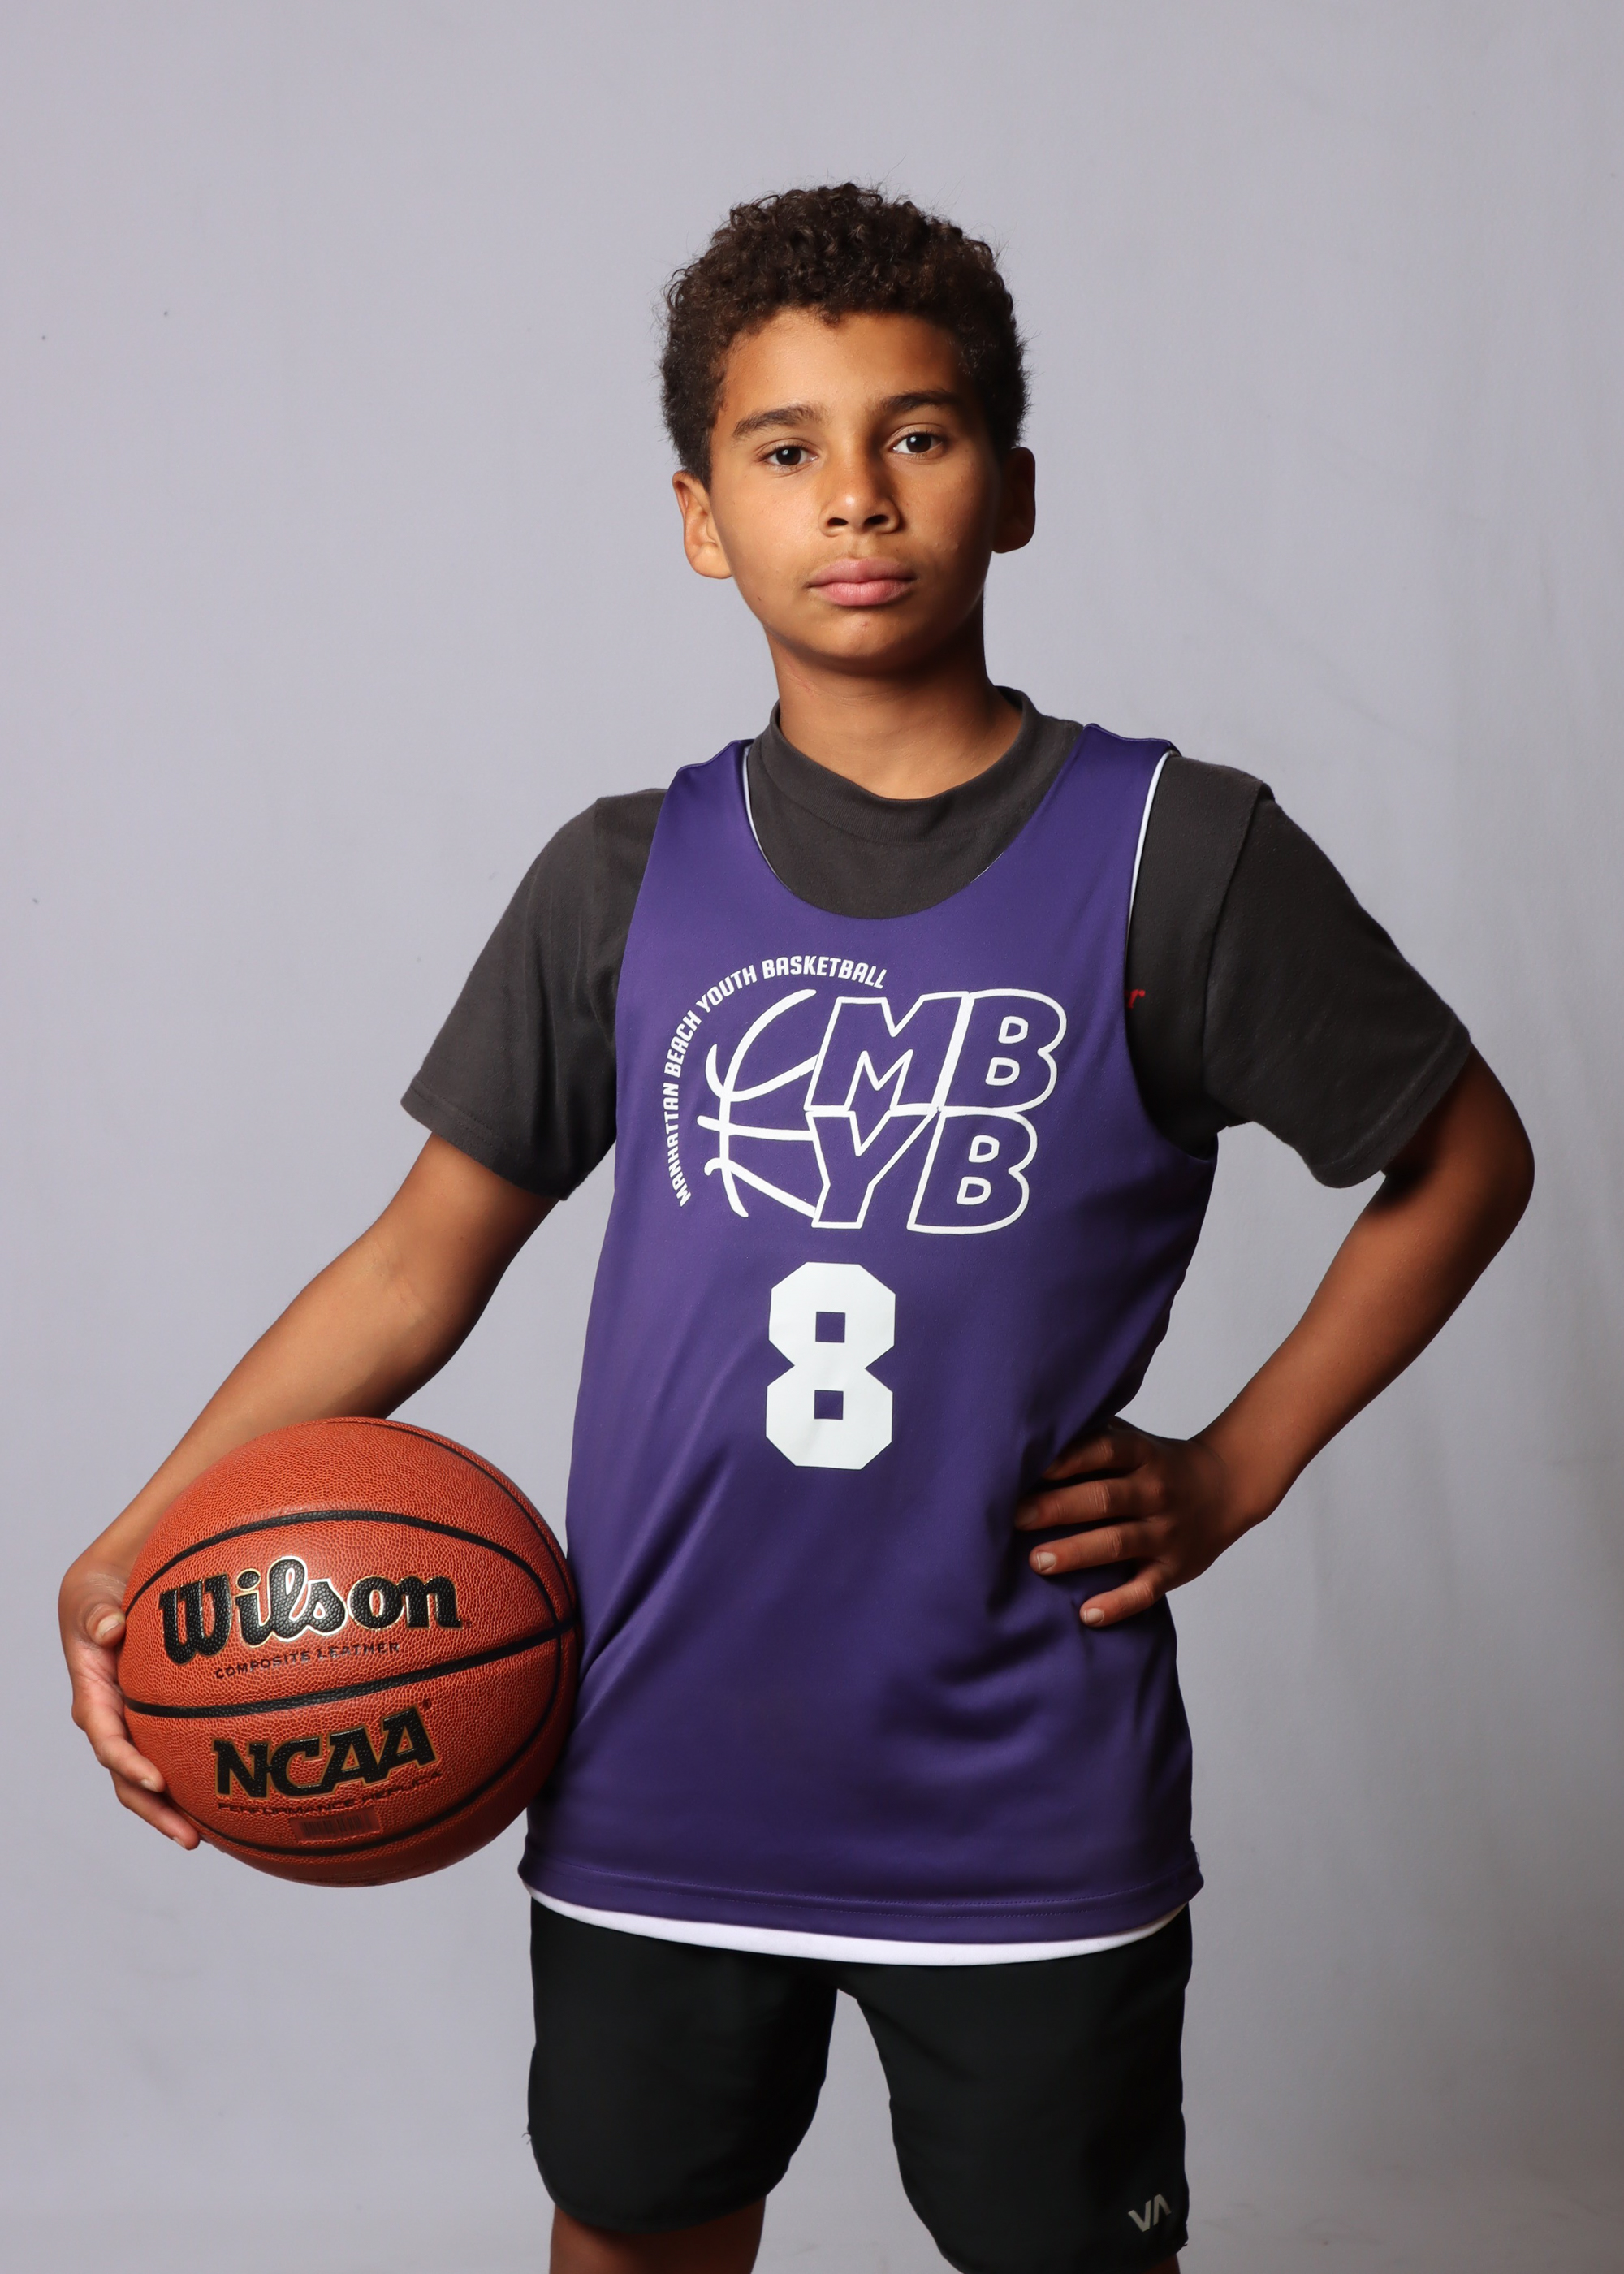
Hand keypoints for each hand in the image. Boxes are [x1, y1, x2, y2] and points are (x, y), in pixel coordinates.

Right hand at [59, 1557, 198, 1847]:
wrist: (105, 1594)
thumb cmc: (97, 1599)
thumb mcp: (89, 1602)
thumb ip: (96, 1615)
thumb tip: (109, 1629)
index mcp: (93, 1699)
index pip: (108, 1741)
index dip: (129, 1764)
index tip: (157, 1780)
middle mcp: (113, 1722)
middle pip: (130, 1779)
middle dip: (157, 1810)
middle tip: (190, 1837)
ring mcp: (135, 1726)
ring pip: (153, 1777)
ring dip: (176, 1808)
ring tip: (211, 1837)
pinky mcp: (157, 1722)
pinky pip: (176, 1753)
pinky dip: (196, 1776)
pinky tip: (230, 1796)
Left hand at [1013, 1421, 1256, 1628]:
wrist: (1226, 1487)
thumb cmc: (1157, 1463)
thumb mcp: (1133, 1440)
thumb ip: (1091, 1435)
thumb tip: (1031, 1431)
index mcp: (1142, 1454)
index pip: (1104, 1451)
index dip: (1069, 1458)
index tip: (1032, 1468)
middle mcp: (1154, 1492)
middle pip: (1104, 1498)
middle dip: (1058, 1507)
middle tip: (1015, 1517)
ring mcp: (1166, 1532)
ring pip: (1119, 1543)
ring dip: (1077, 1552)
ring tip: (1038, 1561)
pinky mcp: (1174, 1569)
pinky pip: (1146, 1590)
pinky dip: (1118, 1604)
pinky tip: (1087, 1614)